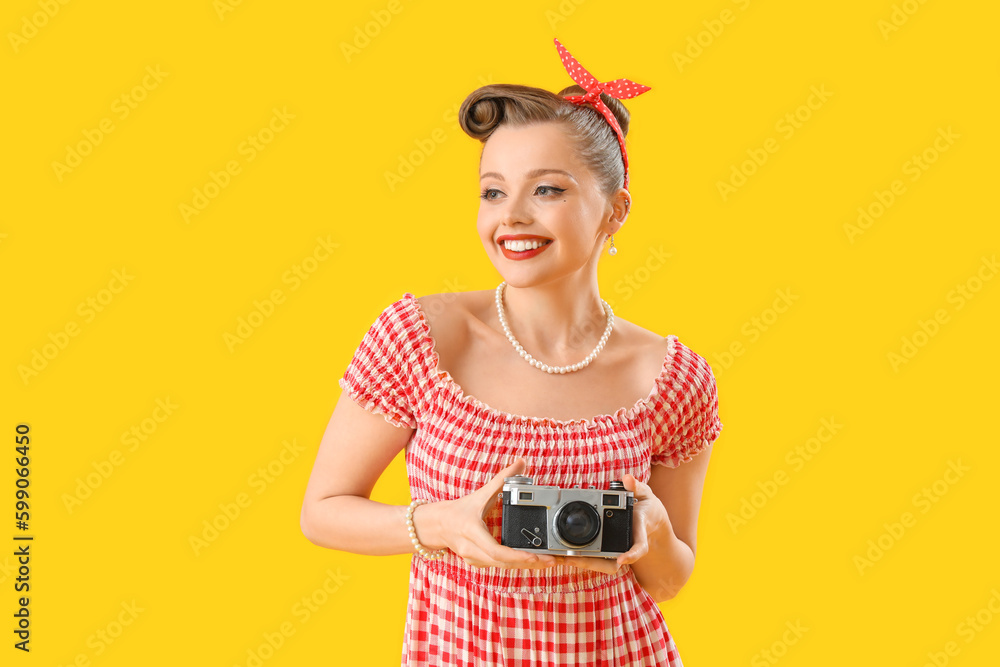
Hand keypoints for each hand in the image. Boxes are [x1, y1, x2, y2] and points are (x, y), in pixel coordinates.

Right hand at [421, 458, 557, 569]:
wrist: (437, 526)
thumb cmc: (458, 511)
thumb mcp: (480, 494)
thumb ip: (502, 479)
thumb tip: (522, 463)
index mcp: (472, 533)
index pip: (496, 550)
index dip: (517, 555)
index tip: (535, 556)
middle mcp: (472, 550)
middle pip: (504, 563)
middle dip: (529, 562)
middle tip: (552, 560)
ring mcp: (474, 560)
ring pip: (503, 567)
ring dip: (525, 565)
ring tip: (548, 561)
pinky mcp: (478, 563)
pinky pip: (500, 566)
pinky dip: (516, 564)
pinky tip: (532, 560)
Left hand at [554, 472, 670, 574]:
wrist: (652, 522)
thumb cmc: (648, 509)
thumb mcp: (646, 494)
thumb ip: (637, 486)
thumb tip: (627, 479)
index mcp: (639, 532)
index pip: (639, 547)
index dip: (631, 554)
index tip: (621, 559)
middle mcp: (628, 546)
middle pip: (613, 564)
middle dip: (591, 563)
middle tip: (569, 558)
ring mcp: (620, 552)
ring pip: (602, 565)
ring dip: (582, 563)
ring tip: (561, 557)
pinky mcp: (611, 553)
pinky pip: (597, 560)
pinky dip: (582, 559)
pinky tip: (565, 555)